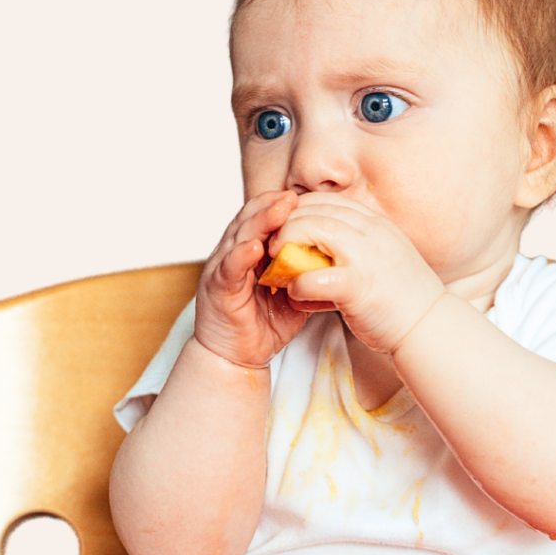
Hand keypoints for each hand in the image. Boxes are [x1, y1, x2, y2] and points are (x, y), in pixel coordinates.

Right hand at [193, 190, 307, 366]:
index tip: (306, 197)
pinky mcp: (217, 289)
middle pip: (250, 219)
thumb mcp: (293, 294)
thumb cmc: (264, 324)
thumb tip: (338, 260)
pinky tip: (256, 248)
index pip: (263, 218)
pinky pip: (229, 269)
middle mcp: (233, 253)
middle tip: (294, 196)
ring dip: (260, 222)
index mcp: (250, 250)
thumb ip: (306, 274)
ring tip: (281, 210)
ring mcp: (223, 269)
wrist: (236, 358)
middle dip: (272, 205)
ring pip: (239, 236)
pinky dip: (241, 256)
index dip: (281, 205)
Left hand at [268, 192, 445, 353]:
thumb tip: (318, 254)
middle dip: (287, 223)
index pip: (328, 200)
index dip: (300, 209)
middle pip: (316, 209)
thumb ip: (351, 252)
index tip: (286, 227)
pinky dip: (299, 284)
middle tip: (272, 245)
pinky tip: (295, 295)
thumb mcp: (379, 262)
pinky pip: (315, 276)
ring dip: (287, 245)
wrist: (429, 328)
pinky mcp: (359, 287)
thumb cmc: (402, 301)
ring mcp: (366, 257)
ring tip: (277, 266)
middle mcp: (372, 233)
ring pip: (313, 229)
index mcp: (376, 225)